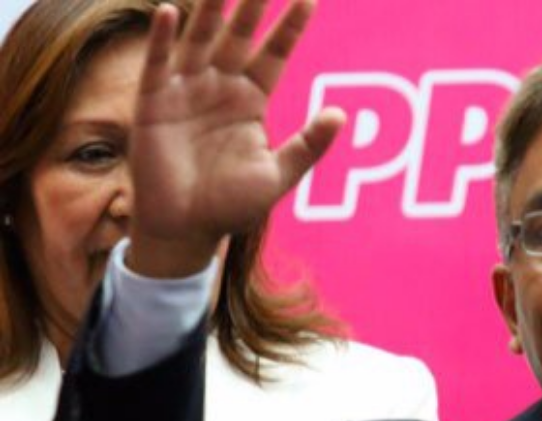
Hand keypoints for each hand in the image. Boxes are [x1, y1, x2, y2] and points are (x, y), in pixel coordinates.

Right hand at [128, 0, 343, 277]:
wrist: (186, 231)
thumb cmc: (232, 206)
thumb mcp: (279, 175)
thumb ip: (308, 145)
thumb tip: (340, 114)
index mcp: (251, 101)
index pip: (275, 55)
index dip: (290, 27)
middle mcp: (219, 88)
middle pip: (238, 36)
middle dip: (251, 5)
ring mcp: (185, 91)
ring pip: (200, 40)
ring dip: (209, 9)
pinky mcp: (154, 104)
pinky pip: (157, 65)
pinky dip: (162, 40)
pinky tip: (168, 12)